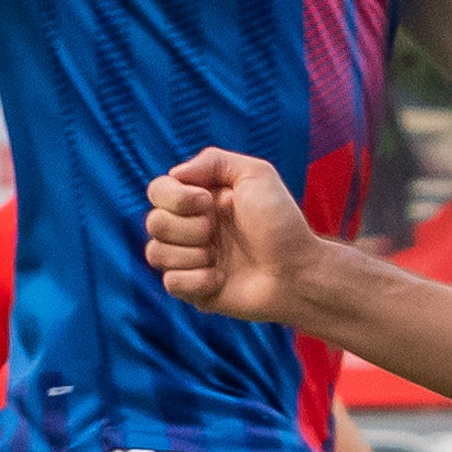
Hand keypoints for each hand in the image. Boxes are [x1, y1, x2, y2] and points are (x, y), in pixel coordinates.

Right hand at [144, 148, 320, 319]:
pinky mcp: (194, 290)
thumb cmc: (281, 223)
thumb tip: (175, 175)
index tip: (207, 203)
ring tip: (220, 258)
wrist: (298, 271)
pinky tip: (221, 279)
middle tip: (217, 231)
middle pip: (154, 223)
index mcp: (199, 200)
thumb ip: (214, 160)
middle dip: (188, 228)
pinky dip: (197, 281)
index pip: (157, 191)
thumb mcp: (256, 175)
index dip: (175, 198)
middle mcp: (190, 228)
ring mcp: (190, 260)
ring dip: (192, 254)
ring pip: (155, 253)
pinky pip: (170, 283)